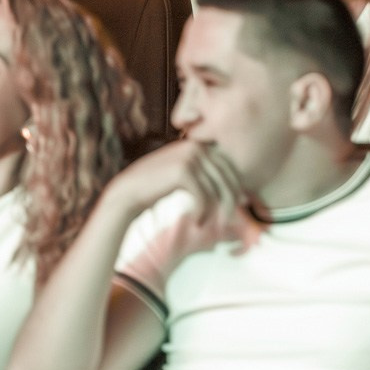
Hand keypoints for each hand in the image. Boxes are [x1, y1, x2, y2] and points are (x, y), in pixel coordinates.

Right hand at [109, 138, 245, 229]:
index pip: (229, 165)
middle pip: (227, 175)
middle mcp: (197, 146)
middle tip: (230, 221)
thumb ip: (209, 179)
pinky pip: (203, 196)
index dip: (238, 186)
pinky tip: (196, 222)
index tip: (241, 204)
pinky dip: (202, 213)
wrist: (127, 192)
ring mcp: (190, 156)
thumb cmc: (157, 188)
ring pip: (217, 188)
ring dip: (216, 211)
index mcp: (200, 144)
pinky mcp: (183, 170)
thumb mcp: (186, 177)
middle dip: (232, 200)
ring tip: (208, 225)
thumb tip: (243, 195)